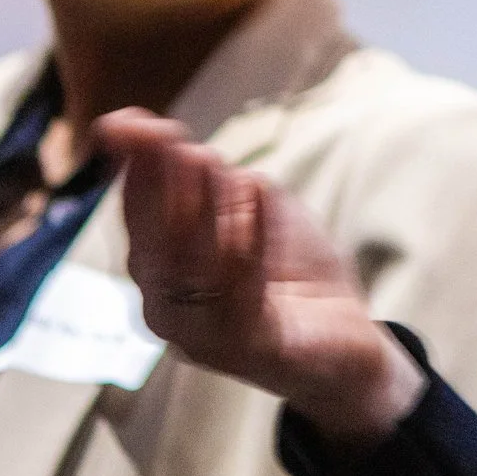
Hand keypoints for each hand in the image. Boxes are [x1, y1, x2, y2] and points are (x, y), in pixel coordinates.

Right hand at [96, 108, 424, 450]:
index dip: (133, 168)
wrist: (346, 336)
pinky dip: (250, 242)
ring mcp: (205, 336)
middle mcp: (168, 310)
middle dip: (163, 188)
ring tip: (214, 165)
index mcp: (159, 274)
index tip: (130, 124)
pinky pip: (242, 296)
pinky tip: (261, 199)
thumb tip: (136, 124)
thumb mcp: (243, 205)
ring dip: (202, 210)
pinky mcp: (252, 351)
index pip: (135, 217)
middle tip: (180, 144)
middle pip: (153, 246)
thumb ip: (196, 170)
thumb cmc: (285, 267)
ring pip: (190, 272)